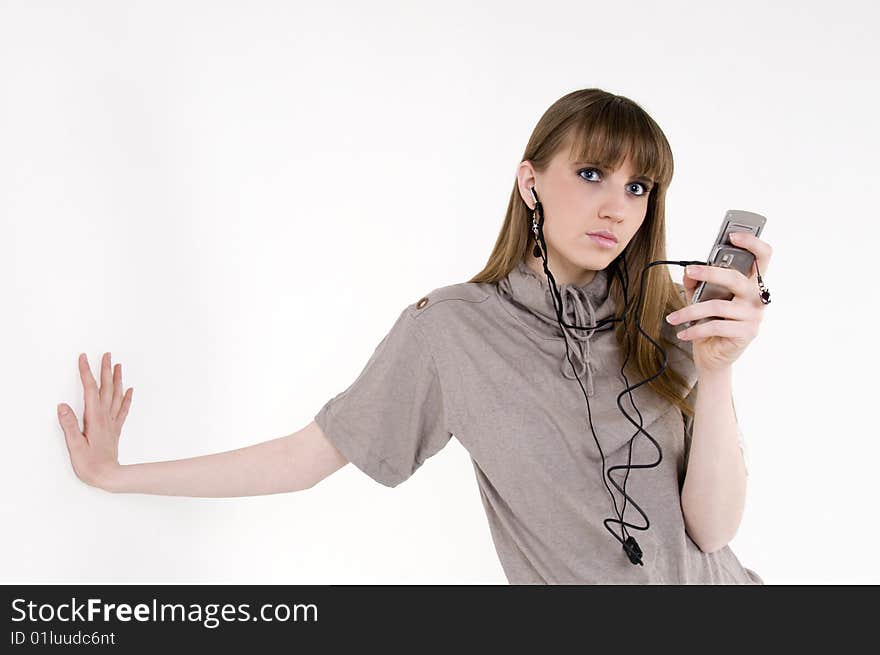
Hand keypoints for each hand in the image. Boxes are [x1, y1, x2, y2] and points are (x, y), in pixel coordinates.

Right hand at [57, 352, 132, 488]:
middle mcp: (106, 417)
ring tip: (118, 365)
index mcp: (95, 418)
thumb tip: (62, 406)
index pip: (90, 389)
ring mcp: (112, 422)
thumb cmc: (90, 464)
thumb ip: (69, 425)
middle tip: (107, 354)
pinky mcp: (115, 429)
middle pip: (106, 388)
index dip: (86, 372)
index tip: (83, 358)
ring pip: (116, 395)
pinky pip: (122, 409)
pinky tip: (129, 390)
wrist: (110, 477)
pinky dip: (126, 397)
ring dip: (117, 379)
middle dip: (105, 370)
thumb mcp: (75, 445)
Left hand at [665, 231, 772, 373]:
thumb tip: (688, 269)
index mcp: (750, 283)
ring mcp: (754, 316)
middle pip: (736, 278)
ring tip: (673, 318)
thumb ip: (696, 282)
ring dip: (689, 311)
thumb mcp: (702, 298)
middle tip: (690, 271)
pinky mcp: (747, 333)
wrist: (714, 355)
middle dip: (710, 272)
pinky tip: (683, 332)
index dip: (752, 242)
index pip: (763, 257)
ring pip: (717, 306)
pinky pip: (715, 326)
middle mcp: (757, 297)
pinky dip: (694, 329)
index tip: (732, 235)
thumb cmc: (711, 322)